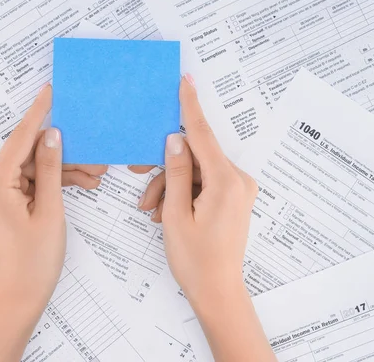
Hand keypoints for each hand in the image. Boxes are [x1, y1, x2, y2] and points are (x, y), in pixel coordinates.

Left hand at [0, 85, 81, 361]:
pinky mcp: (6, 201)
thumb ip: (51, 169)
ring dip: (63, 170)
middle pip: (30, 154)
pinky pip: (32, 182)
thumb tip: (52, 135)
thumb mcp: (50, 210)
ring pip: (35, 168)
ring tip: (95, 174)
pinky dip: (54, 183)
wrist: (21, 296)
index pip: (19, 139)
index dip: (38, 113)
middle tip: (93, 153)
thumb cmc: (34, 260)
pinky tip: (82, 184)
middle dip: (63, 153)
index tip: (50, 90)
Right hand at [156, 76, 272, 360]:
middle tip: (136, 174)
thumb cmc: (195, 260)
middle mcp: (237, 180)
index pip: (203, 135)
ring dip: (169, 186)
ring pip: (194, 172)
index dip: (190, 107)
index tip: (185, 81)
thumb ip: (175, 173)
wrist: (218, 292)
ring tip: (152, 210)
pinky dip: (181, 193)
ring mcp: (237, 190)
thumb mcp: (176, 214)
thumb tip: (174, 140)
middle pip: (194, 157)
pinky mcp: (232, 198)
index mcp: (226, 182)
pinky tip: (164, 213)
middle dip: (165, 168)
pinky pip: (202, 184)